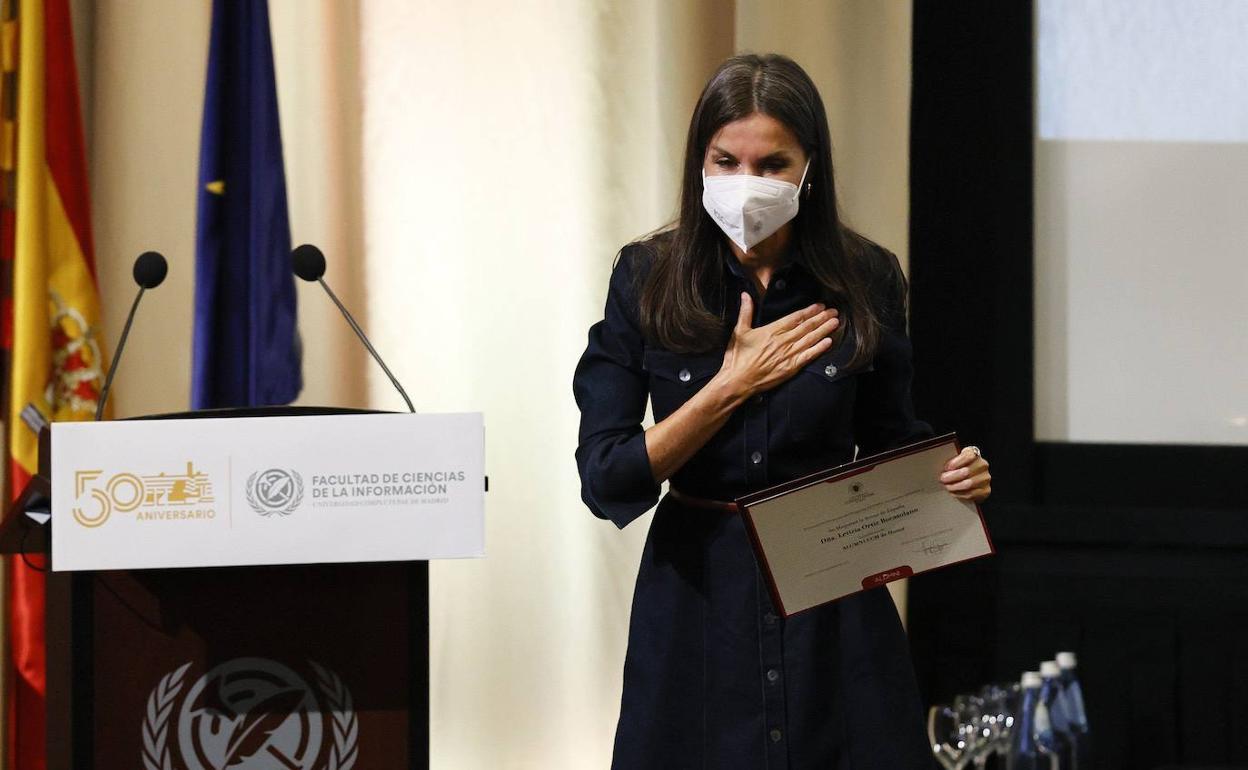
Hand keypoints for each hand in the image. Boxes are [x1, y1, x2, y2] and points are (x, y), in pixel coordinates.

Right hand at [715, 292, 839, 400]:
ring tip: (835, 322)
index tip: (820, 306)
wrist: (737, 381)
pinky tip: (829, 342)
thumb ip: (745, 312)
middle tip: (834, 311)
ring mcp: (788, 355)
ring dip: (824, 330)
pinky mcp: (790, 368)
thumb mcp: (739, 331)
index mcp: (771, 330)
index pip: (795, 318)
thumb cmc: (737, 357)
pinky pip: (808, 356)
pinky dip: (819, 348)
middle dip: (821, 318)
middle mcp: (782, 341)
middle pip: (806, 327)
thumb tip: (745, 295)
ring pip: (810, 339)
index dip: (809, 311)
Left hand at [940, 447, 990, 502]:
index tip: (946, 468)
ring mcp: (985, 478)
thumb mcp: (955, 460)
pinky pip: (970, 494)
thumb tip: (944, 470)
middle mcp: (982, 465)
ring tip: (947, 486)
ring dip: (954, 486)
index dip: (955, 463)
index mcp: (974, 453)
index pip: (967, 456)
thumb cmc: (959, 468)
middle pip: (966, 472)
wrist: (971, 479)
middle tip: (943, 479)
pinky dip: (959, 494)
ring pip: (968, 484)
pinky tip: (953, 492)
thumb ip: (950, 462)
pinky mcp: (985, 490)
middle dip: (952, 477)